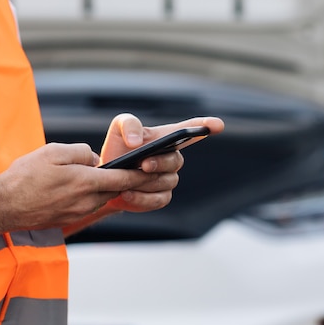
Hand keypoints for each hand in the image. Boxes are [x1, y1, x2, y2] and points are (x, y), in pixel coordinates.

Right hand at [0, 142, 161, 231]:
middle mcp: (86, 201)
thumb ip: (79, 152)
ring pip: (102, 197)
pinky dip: (92, 195)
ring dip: (107, 187)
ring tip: (105, 174)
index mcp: (85, 182)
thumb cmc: (24, 177)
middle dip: (127, 180)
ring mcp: (78, 212)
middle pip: (116, 189)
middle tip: (136, 169)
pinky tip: (82, 186)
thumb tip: (94, 159)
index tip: (152, 167)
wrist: (2, 207)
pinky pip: (89, 205)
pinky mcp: (70, 218)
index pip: (123, 178)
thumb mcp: (52, 152)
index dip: (140, 173)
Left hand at [99, 113, 224, 212]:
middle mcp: (172, 159)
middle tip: (143, 164)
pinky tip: (126, 194)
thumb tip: (136, 141)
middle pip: (176, 161)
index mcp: (166, 138)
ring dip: (143, 182)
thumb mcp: (118, 129)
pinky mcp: (161, 198)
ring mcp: (169, 179)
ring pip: (165, 182)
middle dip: (160, 163)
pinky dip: (140, 198)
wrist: (106, 179)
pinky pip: (157, 200)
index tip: (217, 125)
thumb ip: (129, 124)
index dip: (205, 126)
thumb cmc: (117, 151)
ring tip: (125, 181)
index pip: (190, 130)